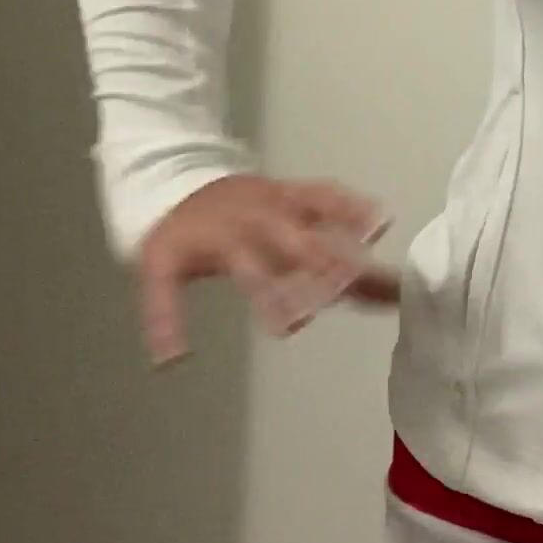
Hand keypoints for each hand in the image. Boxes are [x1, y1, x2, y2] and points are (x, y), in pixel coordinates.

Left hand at [135, 174, 397, 366]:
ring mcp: (281, 204)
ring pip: (320, 221)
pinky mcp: (294, 192)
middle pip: (298, 245)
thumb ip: (165, 314)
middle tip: (352, 294)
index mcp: (227, 242)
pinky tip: (383, 221)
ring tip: (383, 267)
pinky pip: (326, 194)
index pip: (254, 274)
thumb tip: (170, 362)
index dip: (272, 300)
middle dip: (326, 270)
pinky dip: (353, 206)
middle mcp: (260, 221)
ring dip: (350, 242)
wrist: (178, 181)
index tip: (289, 328)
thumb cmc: (177, 236)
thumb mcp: (158, 272)